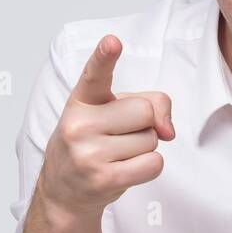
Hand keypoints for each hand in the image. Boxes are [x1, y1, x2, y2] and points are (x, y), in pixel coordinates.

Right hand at [36, 34, 173, 220]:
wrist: (64, 191)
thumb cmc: (94, 143)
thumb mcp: (112, 113)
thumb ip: (149, 103)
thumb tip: (167, 130)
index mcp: (81, 101)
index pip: (94, 75)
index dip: (104, 57)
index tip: (112, 41)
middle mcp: (79, 124)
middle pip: (145, 110)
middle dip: (144, 124)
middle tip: (120, 137)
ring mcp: (88, 153)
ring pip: (151, 139)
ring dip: (144, 148)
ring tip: (117, 155)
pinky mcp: (103, 178)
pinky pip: (153, 163)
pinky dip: (149, 167)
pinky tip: (126, 170)